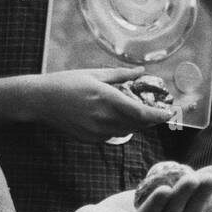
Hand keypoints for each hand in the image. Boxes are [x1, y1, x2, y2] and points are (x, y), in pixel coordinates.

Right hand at [27, 68, 173, 141]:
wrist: (41, 101)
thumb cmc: (66, 83)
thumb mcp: (95, 74)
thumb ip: (121, 75)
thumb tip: (142, 72)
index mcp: (106, 98)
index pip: (140, 113)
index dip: (158, 115)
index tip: (170, 113)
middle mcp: (104, 118)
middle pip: (138, 124)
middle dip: (151, 118)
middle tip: (160, 109)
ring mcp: (97, 132)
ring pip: (128, 131)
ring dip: (137, 123)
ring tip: (140, 111)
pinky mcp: (92, 139)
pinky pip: (115, 134)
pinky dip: (121, 126)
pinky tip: (116, 116)